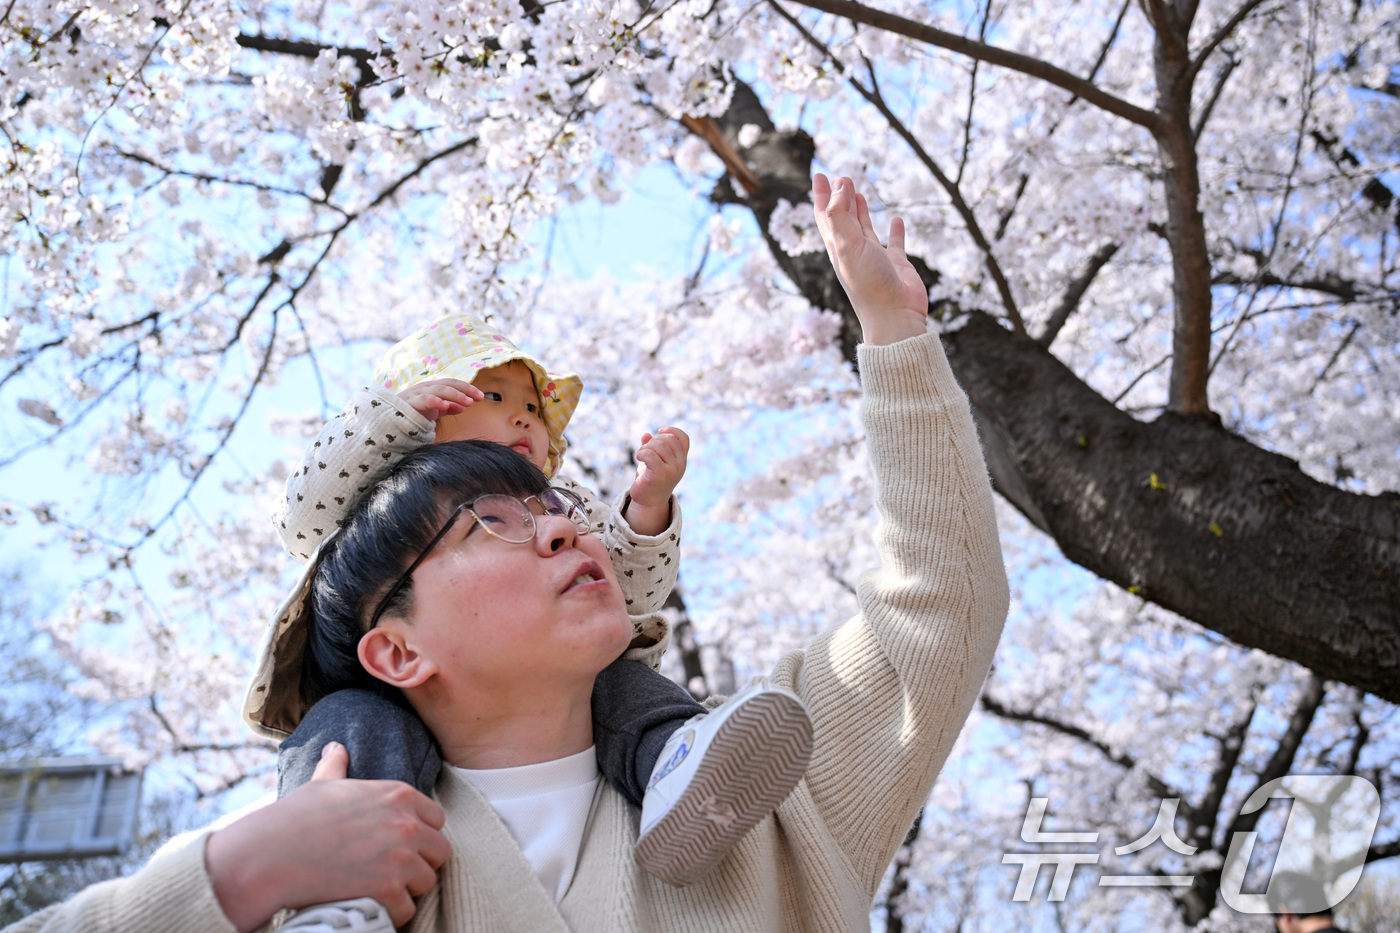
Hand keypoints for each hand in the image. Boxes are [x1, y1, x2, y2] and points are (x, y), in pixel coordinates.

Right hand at [206, 742, 450, 932]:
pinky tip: (373, 908)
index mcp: (398, 795)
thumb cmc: (295, 818)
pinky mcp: (388, 888)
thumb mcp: (322, 784)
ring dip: (407, 890)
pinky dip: (392, 914)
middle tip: (393, 873)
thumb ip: (337, 766)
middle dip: (421, 863)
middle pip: (439, 852)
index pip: (437, 819)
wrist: (271, 854)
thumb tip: (336, 748)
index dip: (421, 835)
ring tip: (381, 891)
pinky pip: (407, 909)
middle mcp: (407, 824)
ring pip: (427, 882)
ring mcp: (401, 857)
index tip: (400, 846)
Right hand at [398, 378, 483, 420]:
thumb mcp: (434, 411)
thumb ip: (448, 408)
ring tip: (468, 402)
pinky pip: (425, 399)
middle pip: (449, 384)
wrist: (389, 420)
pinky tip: (446, 405)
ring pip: (440, 390)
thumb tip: (463, 407)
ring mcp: (418, 393)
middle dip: (465, 390)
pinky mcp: (410, 403)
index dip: (468, 388)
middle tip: (479, 398)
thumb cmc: (412, 414)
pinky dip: (436, 401)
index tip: (481, 397)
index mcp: (433, 388)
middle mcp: (426, 387)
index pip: (453, 384)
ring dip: (455, 395)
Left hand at [625, 426, 688, 536]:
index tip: (659, 432)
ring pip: (659, 446)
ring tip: (640, 454)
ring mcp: (672, 470)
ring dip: (645, 447)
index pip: (684, 439)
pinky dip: (642, 453)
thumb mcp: (653, 460)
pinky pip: (650, 455)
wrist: (649, 501)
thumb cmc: (651, 479)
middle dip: (653, 441)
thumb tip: (646, 434)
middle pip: (668, 439)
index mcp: (681, 459)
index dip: (672, 431)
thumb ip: (651, 447)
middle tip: (644, 450)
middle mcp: (680, 464)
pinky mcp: (660, 475)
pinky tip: (638, 457)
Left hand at [812, 173, 927, 345]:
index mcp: (838, 247)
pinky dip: (895, 231)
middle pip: (843, 218)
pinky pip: (894, 243)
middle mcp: (853, 251)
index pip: (826, 215)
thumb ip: (840, 216)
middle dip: (840, 197)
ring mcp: (874, 258)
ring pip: (864, 228)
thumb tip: (838, 186)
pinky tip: (896, 219)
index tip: (820, 174)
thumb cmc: (868, 285)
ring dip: (860, 210)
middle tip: (840, 177)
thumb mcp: (848, 246)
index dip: (822, 194)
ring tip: (858, 192)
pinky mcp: (895, 264)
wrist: (894, 317)